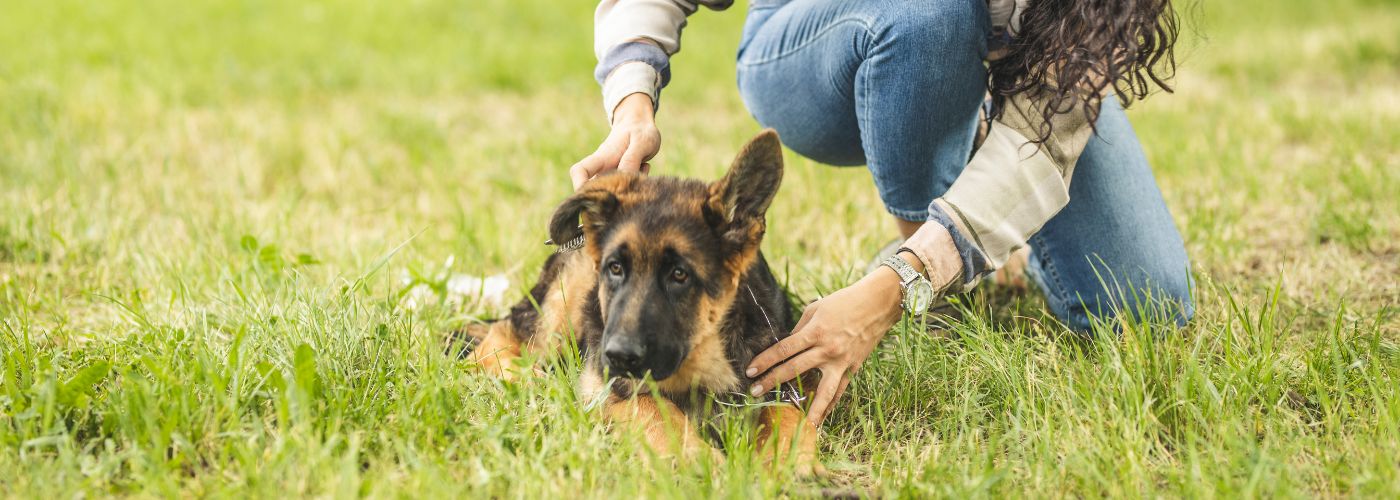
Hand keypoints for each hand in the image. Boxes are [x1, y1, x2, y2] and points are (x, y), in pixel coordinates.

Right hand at [570, 93, 660, 189]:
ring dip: (629, 188)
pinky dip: (636, 186)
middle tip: (636, 177)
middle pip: (594, 190)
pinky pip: (625, 191)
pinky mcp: (618, 180)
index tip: (591, 195)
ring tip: (642, 166)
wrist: (639, 125)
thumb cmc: (639, 131)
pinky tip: (643, 168)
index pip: (580, 171)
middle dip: (615, 193)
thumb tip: (623, 177)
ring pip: (613, 193)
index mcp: (602, 158)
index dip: (579, 184)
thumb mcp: (642, 142)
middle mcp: (602, 169)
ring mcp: (609, 176)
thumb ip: (632, 159)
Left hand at [745, 254, 913, 426]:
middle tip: (754, 392)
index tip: (750, 371)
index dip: (765, 361)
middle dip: (772, 381)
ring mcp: (842, 362)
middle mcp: (827, 350)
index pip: (784, 350)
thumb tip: (786, 346)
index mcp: (816, 332)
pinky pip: (839, 391)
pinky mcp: (853, 368)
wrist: (878, 304)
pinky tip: (821, 418)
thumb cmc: (844, 302)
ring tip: (800, 426)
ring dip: (810, 409)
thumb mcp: (816, 309)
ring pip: (823, 391)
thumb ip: (800, 329)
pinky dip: (830, 405)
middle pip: (794, 370)